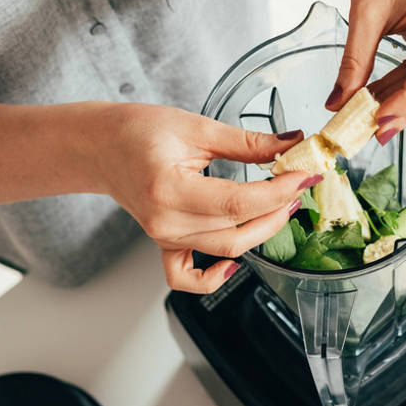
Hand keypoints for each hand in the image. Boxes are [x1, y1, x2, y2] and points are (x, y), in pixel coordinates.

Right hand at [94, 104, 318, 292]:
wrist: (101, 146)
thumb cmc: (138, 131)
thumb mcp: (197, 126)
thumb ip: (247, 141)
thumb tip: (291, 144)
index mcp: (169, 189)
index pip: (239, 202)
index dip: (278, 192)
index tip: (305, 176)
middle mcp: (165, 221)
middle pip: (237, 231)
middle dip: (278, 210)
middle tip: (299, 185)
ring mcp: (164, 237)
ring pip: (225, 249)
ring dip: (262, 231)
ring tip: (282, 203)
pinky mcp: (164, 243)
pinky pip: (187, 277)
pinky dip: (213, 278)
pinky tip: (234, 264)